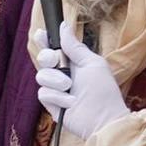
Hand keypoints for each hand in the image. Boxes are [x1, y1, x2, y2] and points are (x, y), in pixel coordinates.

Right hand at [34, 21, 130, 138]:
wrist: (104, 119)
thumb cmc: (104, 91)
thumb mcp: (92, 63)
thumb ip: (75, 47)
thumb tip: (64, 26)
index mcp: (73, 62)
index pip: (54, 47)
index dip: (45, 40)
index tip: (41, 34)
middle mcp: (62, 74)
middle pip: (43, 59)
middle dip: (47, 58)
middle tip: (56, 61)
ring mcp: (56, 89)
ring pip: (41, 76)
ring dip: (56, 80)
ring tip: (70, 88)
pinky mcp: (51, 103)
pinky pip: (43, 93)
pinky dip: (57, 96)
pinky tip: (69, 102)